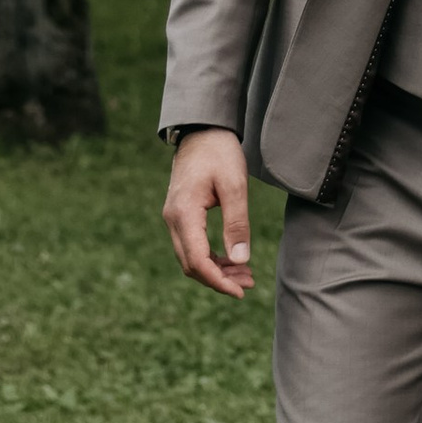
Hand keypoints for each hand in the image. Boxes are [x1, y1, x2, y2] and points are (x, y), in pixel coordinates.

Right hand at [164, 128, 254, 297]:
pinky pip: (191, 245)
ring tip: (245, 276)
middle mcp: (173, 219)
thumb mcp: (235, 185)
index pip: (197, 261)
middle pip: (191, 265)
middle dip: (219, 279)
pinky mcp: (180, 215)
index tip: (241, 292)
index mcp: (184, 213)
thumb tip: (241, 261)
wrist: (202, 130)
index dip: (218, 281)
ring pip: (190, 258)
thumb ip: (237, 223)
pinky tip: (231, 260)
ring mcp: (174, 218)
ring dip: (216, 270)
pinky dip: (210, 257)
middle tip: (249, 284)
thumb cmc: (219, 153)